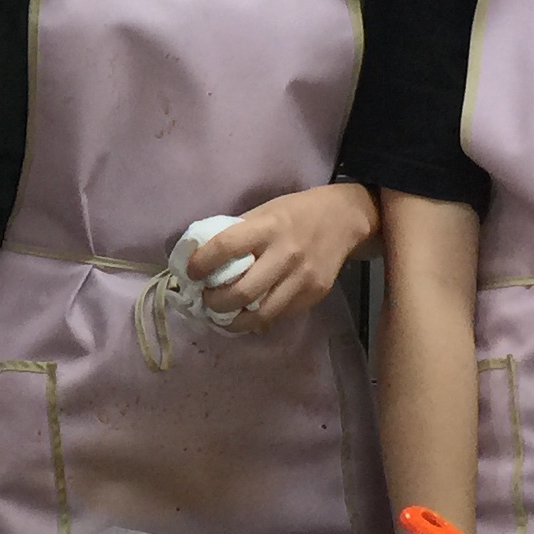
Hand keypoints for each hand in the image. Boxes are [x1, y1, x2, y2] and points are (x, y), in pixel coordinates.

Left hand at [186, 186, 376, 332]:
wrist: (343, 219)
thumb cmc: (294, 213)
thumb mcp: (264, 212)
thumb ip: (237, 233)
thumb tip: (203, 257)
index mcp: (268, 227)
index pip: (226, 246)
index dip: (202, 263)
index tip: (191, 272)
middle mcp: (286, 254)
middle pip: (243, 292)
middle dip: (216, 303)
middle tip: (206, 302)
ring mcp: (303, 278)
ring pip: (262, 314)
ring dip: (235, 321)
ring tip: (222, 316)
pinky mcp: (314, 294)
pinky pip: (280, 314)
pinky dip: (260, 319)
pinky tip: (249, 315)